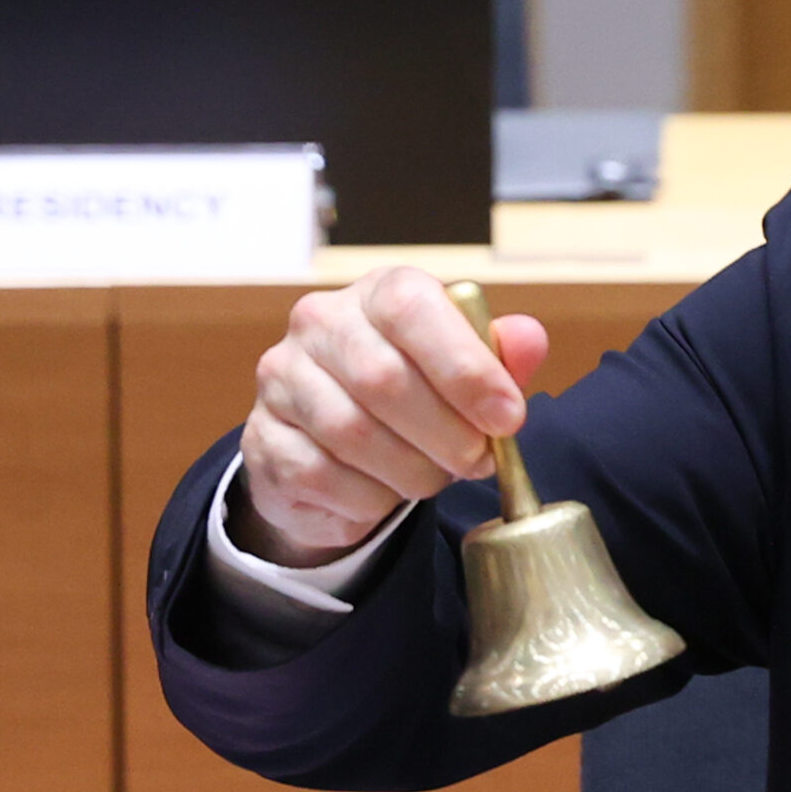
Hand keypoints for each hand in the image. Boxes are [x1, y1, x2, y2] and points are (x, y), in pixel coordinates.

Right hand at [233, 266, 549, 567]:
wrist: (336, 443)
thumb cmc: (418, 394)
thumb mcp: (467, 367)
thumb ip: (501, 355)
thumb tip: (528, 340)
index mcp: (380, 293)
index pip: (412, 310)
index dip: (465, 367)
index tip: (508, 418)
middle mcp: (320, 323)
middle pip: (384, 379)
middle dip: (446, 433)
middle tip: (478, 461)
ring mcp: (282, 379)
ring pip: (353, 434)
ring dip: (411, 470)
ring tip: (435, 477)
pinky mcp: (262, 438)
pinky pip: (320, 477)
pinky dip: (369, 498)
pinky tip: (387, 493)